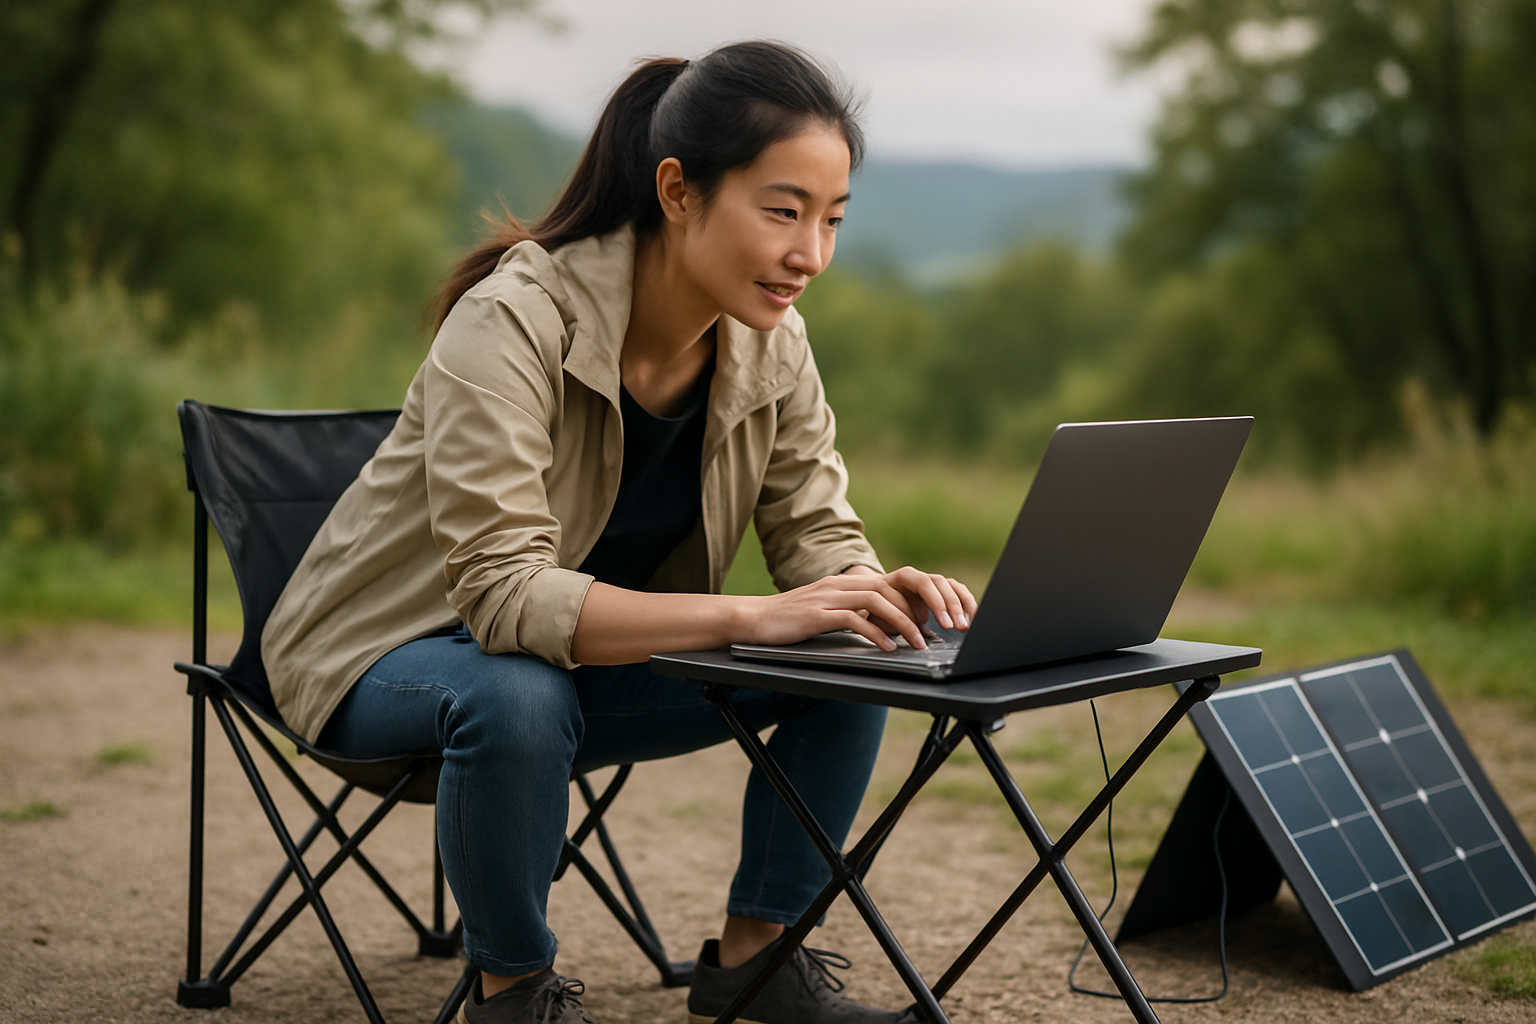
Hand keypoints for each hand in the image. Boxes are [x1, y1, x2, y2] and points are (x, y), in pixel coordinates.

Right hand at [745, 567, 977, 651]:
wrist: (753, 619)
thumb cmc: (791, 621)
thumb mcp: (828, 612)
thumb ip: (855, 614)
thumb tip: (885, 629)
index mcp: (847, 583)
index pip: (893, 583)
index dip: (918, 599)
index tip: (935, 620)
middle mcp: (841, 585)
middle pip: (892, 588)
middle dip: (919, 609)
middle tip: (937, 631)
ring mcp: (828, 597)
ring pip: (877, 601)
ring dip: (903, 623)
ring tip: (917, 643)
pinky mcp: (816, 614)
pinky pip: (853, 619)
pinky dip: (874, 633)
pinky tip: (886, 648)